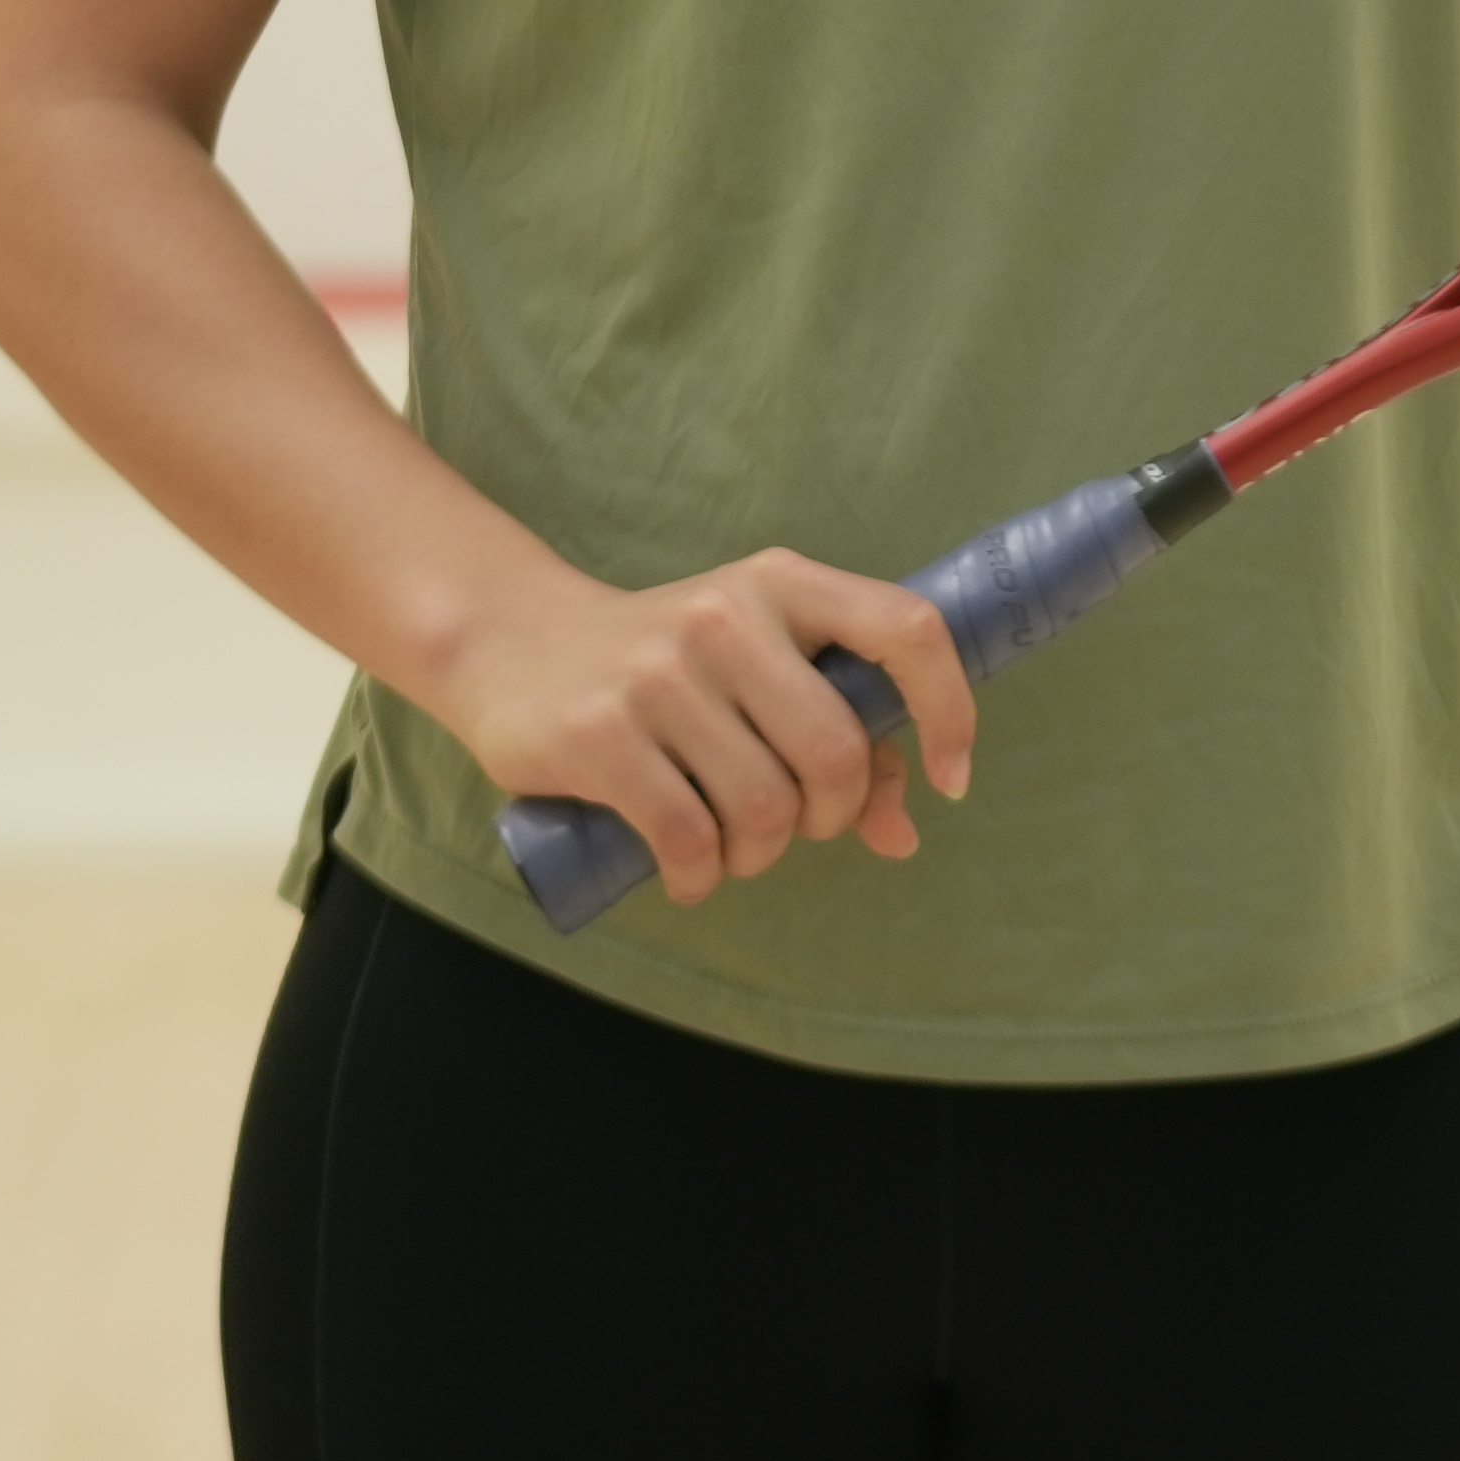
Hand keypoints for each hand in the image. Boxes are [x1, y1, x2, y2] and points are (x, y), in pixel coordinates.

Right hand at [422, 550, 982, 910]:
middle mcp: (727, 617)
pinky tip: (689, 870)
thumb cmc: (663, 667)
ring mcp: (660, 675)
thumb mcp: (754, 668)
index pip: (906, 630)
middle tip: (793, 827)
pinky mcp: (601, 734)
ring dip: (760, 854)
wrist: (510, 642)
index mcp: (782, 584)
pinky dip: (702, 876)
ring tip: (730, 846)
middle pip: (835, 752)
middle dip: (829, 817)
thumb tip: (903, 830)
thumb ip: (837, 733)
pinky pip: (690, 837)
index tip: (949, 778)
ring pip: (764, 807)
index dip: (949, 711)